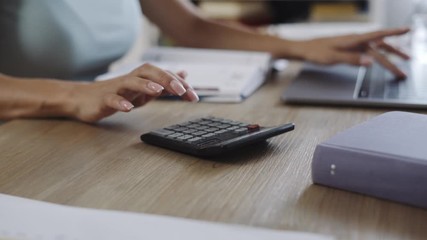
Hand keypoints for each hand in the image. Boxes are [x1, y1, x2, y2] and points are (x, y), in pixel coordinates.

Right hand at [69, 63, 198, 122]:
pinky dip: (120, 102)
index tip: (193, 96)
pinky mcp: (103, 99)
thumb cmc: (117, 94)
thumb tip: (184, 75)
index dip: (179, 84)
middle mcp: (131, 79)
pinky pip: (112, 99)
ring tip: (158, 91)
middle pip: (149, 72)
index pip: (163, 76)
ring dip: (145, 85)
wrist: (83, 99)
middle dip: (166, 79)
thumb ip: (164, 84)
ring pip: (131, 82)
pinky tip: (128, 108)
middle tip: (182, 90)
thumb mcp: (144, 90)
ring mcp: (116, 88)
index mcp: (142, 78)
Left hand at [297, 28, 410, 77]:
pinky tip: (379, 59)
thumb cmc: (316, 52)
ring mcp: (352, 44)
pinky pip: (367, 51)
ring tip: (400, 60)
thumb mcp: (333, 58)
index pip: (377, 35)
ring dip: (388, 54)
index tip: (406, 30)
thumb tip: (370, 62)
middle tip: (408, 60)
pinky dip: (376, 55)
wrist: (304, 49)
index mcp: (353, 40)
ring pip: (374, 48)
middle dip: (395, 53)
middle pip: (379, 45)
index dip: (393, 32)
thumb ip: (352, 60)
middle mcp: (355, 40)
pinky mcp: (348, 48)